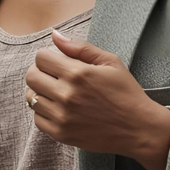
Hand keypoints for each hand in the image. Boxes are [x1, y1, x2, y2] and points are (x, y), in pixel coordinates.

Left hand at [24, 28, 158, 155]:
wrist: (139, 128)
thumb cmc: (126, 93)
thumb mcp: (110, 62)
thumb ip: (80, 47)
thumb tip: (55, 35)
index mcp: (77, 73)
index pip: (40, 58)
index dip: (48, 57)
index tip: (58, 62)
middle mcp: (66, 95)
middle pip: (31, 77)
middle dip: (41, 72)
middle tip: (55, 76)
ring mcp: (62, 117)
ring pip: (31, 99)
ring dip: (42, 93)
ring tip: (58, 93)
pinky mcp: (61, 134)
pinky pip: (38, 119)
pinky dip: (44, 112)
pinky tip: (60, 109)